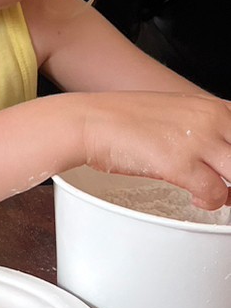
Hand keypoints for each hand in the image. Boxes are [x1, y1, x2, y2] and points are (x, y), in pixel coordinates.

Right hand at [79, 92, 230, 208]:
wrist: (90, 121)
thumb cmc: (123, 118)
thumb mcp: (173, 110)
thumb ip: (201, 125)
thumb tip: (218, 150)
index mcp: (211, 106)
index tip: (229, 167)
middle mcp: (211, 120)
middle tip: (229, 186)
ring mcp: (197, 142)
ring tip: (220, 196)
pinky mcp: (180, 164)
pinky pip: (215, 193)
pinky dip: (211, 201)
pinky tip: (198, 199)